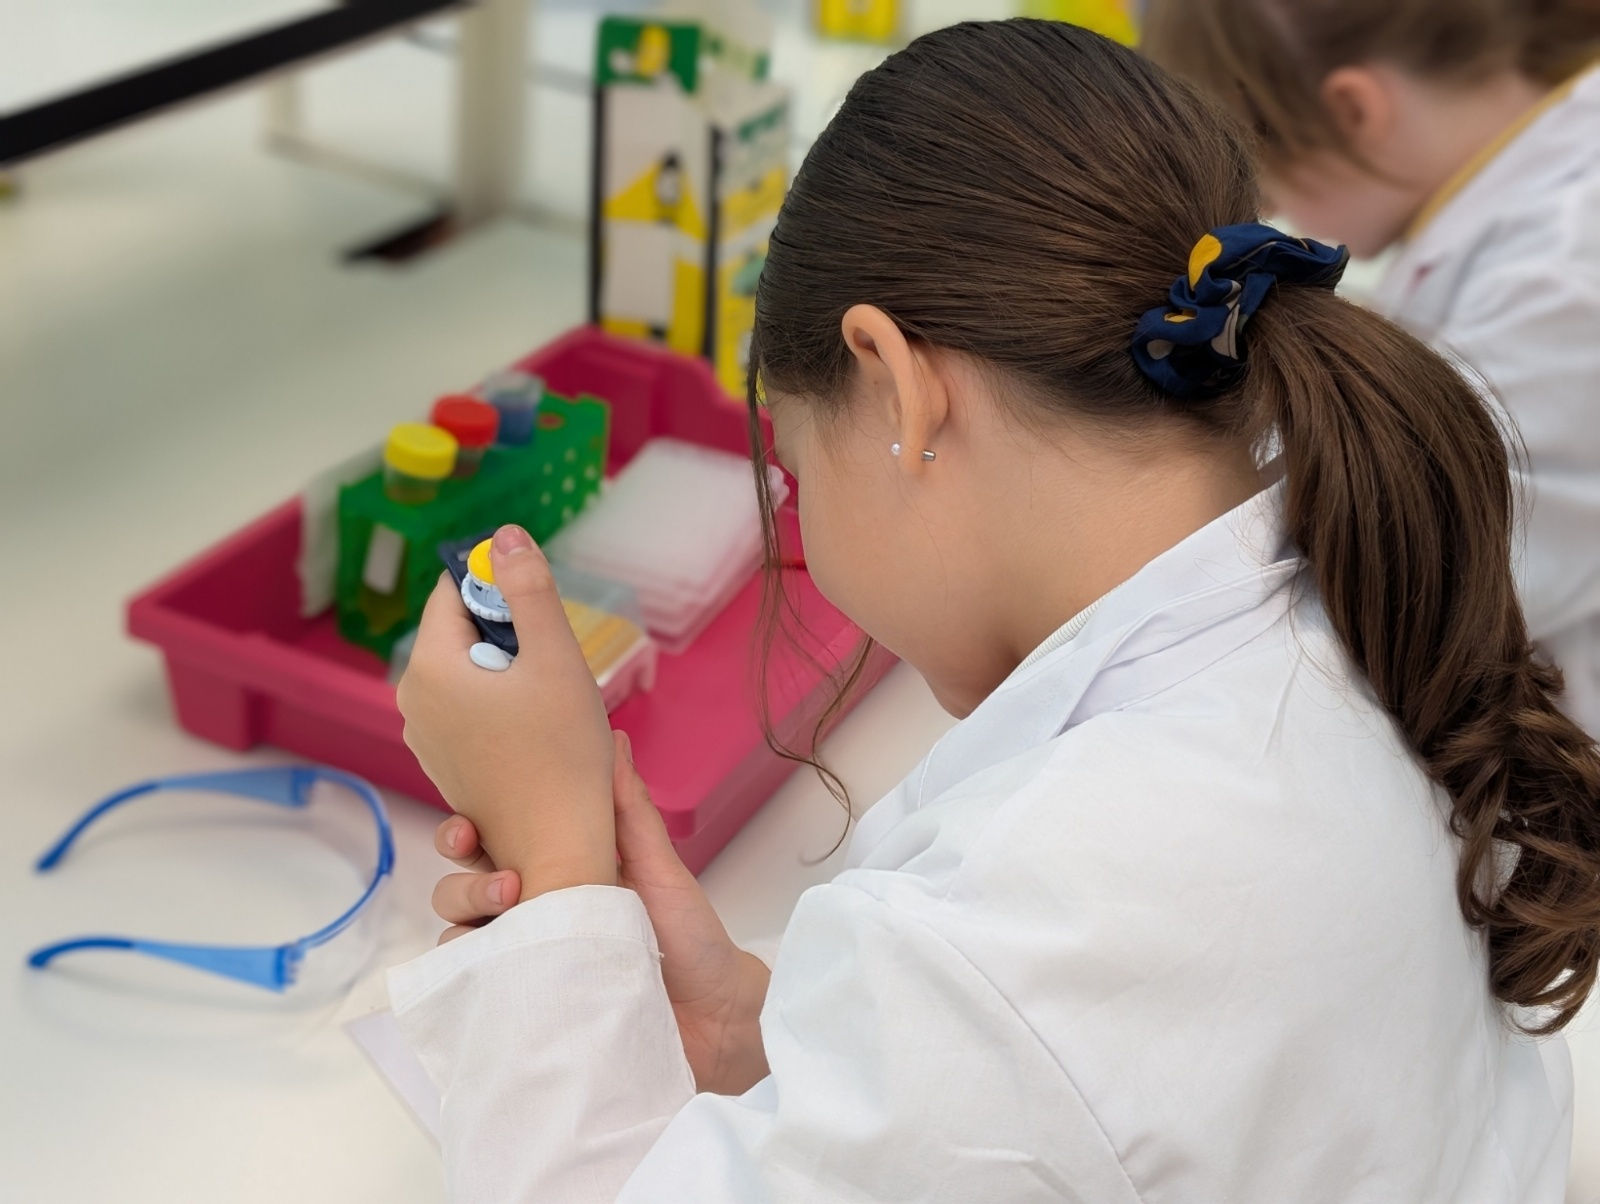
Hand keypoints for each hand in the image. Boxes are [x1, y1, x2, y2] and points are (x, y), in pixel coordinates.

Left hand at [397, 524, 615, 898]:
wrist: (560, 850)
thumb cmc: (563, 756)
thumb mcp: (557, 658)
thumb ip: (529, 588)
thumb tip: (506, 536)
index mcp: (429, 668)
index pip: (456, 591)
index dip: (503, 587)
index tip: (541, 613)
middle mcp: (414, 702)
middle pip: (464, 632)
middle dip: (512, 636)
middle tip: (554, 668)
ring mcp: (427, 739)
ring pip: (472, 673)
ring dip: (513, 674)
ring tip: (549, 708)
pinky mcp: (446, 766)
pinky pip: (473, 711)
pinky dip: (506, 709)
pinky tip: (540, 737)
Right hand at [430, 730, 771, 1094]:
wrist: (718, 1019)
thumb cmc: (692, 938)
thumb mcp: (660, 868)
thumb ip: (630, 811)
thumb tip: (614, 737)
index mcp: (554, 876)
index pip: (487, 848)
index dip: (462, 834)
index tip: (467, 828)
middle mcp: (530, 919)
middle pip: (459, 893)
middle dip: (463, 883)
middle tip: (507, 885)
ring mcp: (527, 966)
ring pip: (459, 943)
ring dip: (464, 930)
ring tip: (511, 926)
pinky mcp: (531, 1009)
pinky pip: (479, 996)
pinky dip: (473, 982)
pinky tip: (495, 974)